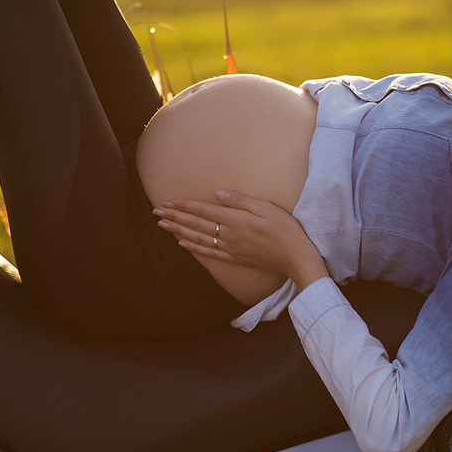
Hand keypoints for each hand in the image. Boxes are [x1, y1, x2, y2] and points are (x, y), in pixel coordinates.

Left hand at [154, 189, 329, 290]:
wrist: (296, 257)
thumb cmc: (285, 229)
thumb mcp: (266, 208)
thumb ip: (240, 201)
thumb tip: (217, 193)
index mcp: (235, 220)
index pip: (203, 210)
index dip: (184, 206)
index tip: (167, 202)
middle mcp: (228, 235)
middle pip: (196, 224)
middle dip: (175, 217)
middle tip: (156, 212)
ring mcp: (230, 249)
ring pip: (198, 239)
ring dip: (178, 231)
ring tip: (163, 226)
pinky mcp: (234, 258)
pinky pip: (208, 253)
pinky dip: (193, 248)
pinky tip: (183, 244)